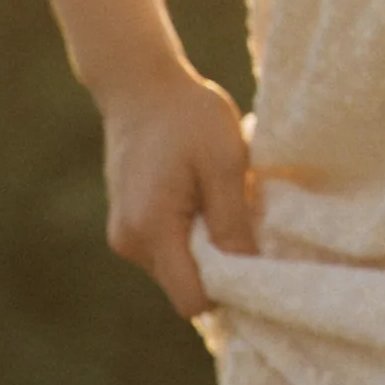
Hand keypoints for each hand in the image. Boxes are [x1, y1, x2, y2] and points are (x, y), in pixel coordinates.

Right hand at [101, 60, 258, 322]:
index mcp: (152, 229)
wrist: (140, 84)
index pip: (192, 299)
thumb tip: (249, 271)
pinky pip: (170, 248)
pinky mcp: (129, 225)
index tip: (259, 266)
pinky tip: (206, 198)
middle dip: (222, 267)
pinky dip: (193, 234)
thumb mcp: (225, 162)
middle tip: (248, 223)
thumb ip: (233, 222)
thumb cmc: (188, 115)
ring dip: (208, 247)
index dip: (229, 292)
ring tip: (224, 201)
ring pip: (179, 268)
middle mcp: (130, 242)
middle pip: (186, 286)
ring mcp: (125, 235)